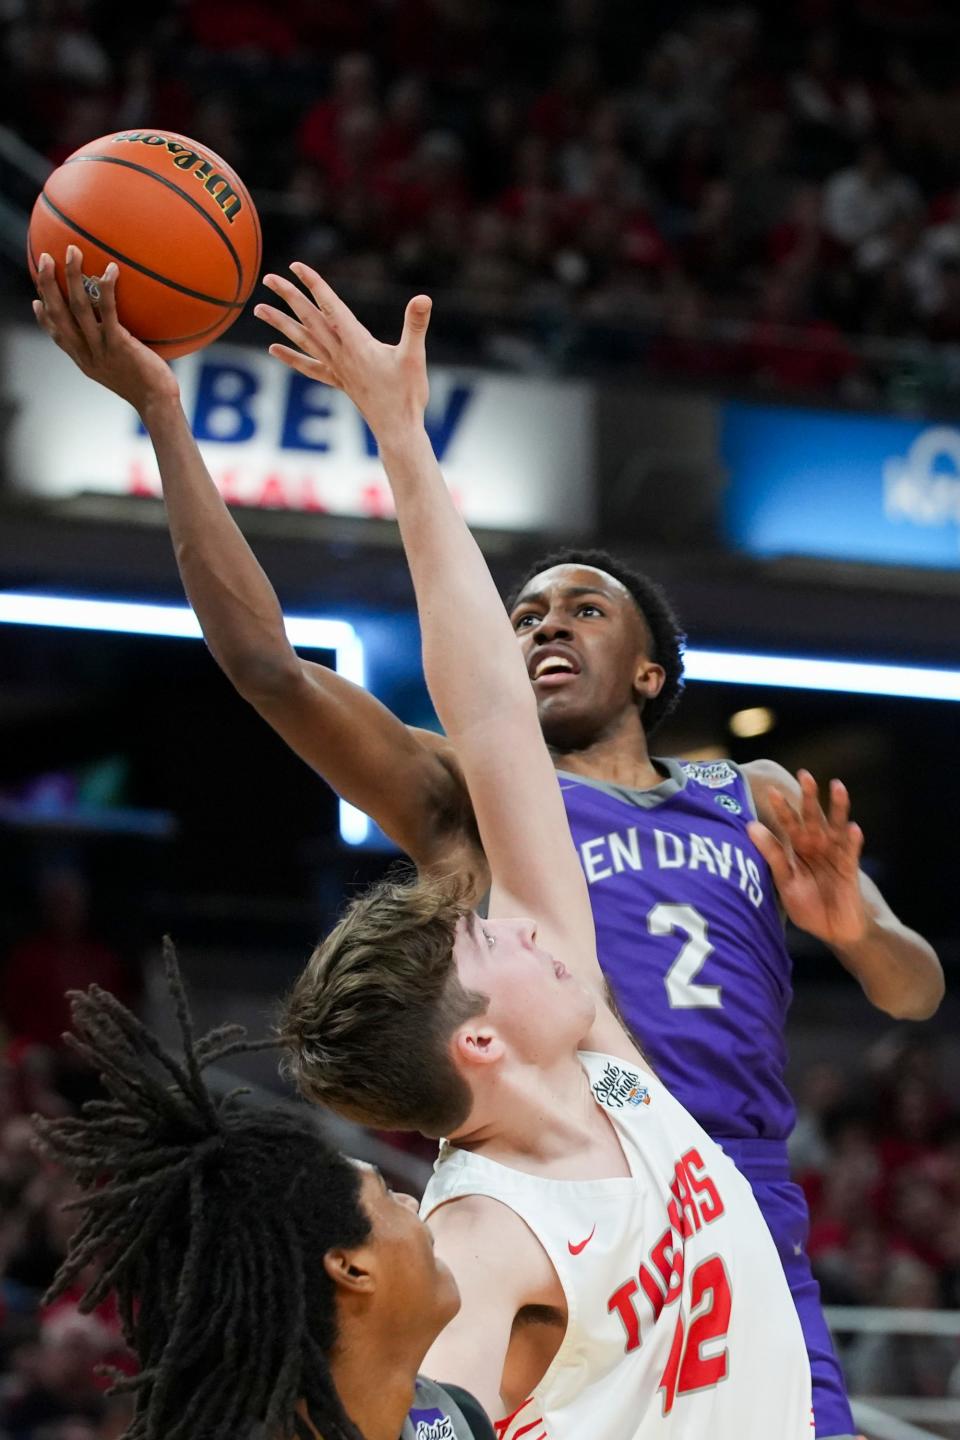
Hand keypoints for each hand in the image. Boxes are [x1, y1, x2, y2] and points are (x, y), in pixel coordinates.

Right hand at [32, 245, 180, 413]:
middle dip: (48, 285)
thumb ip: (116, 353)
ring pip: (77, 308)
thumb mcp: (124, 372)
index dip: (44, 318)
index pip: (58, 336)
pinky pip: (108, 312)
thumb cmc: (148, 388)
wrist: (157, 404)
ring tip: (72, 251)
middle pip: (58, 315)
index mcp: (85, 361)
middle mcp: (86, 354)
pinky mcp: (118, 345)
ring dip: (72, 277)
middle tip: (46, 259)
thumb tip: (126, 337)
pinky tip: (110, 270)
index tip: (37, 300)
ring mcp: (100, 349)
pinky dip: (106, 289)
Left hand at [254, 264, 430, 438]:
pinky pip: (309, 366)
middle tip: (269, 278)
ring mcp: (337, 368)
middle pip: (310, 320)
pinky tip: (273, 349)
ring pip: (303, 340)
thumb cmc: (407, 395)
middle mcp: (341, 354)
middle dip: (289, 297)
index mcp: (356, 344)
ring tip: (259, 309)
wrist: (396, 430)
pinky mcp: (338, 381)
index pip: (331, 307)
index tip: (296, 266)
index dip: (314, 285)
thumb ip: (416, 326)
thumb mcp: (415, 356)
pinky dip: (290, 357)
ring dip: (280, 324)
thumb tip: (423, 298)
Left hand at [747, 770, 867, 948]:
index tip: (770, 790)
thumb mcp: (785, 881)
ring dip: (838, 807)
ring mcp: (836, 855)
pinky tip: (853, 828)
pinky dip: (852, 841)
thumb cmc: (808, 904)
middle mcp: (818, 846)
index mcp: (799, 848)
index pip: (789, 823)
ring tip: (837, 786)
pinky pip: (851, 853)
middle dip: (809, 797)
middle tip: (804, 774)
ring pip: (837, 826)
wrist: (833, 930)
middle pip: (813, 817)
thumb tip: (750, 826)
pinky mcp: (850, 870)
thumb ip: (772, 854)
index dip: (781, 808)